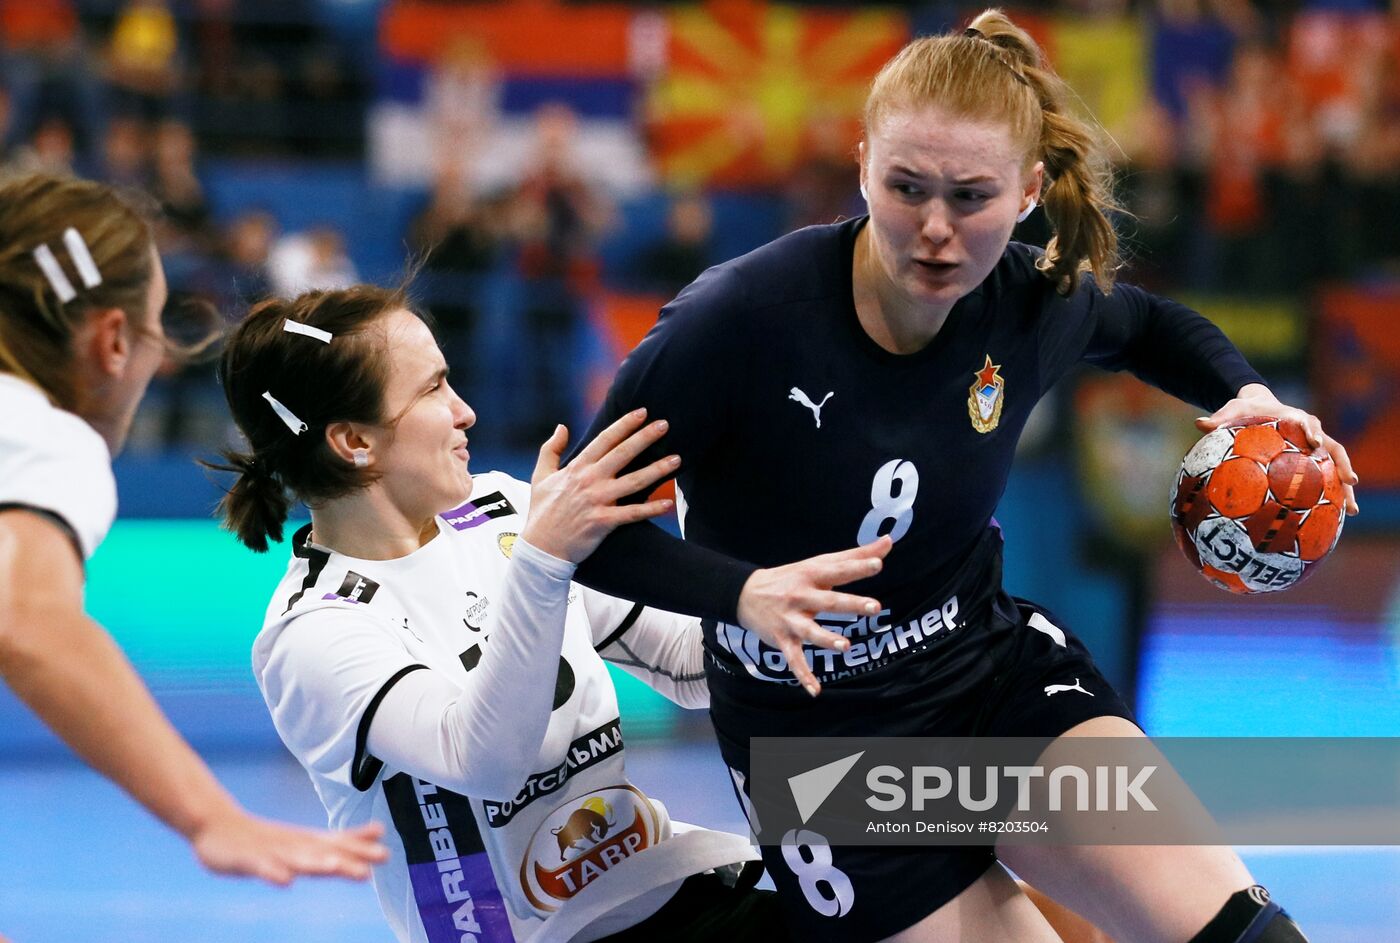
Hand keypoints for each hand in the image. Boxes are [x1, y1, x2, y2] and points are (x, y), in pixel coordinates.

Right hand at [191, 810, 386, 884]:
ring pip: (296, 858)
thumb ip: (342, 840)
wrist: (216, 825)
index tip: (385, 855)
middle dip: (348, 859)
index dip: (360, 850)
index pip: (338, 845)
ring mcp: (270, 852)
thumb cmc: (265, 838)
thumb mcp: (306, 840)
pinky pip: (261, 868)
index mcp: (307, 843)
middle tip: (372, 864)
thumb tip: (379, 832)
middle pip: (323, 853)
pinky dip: (273, 873)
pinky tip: (285, 881)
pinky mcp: (247, 860)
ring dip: (316, 862)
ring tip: (335, 867)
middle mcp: (293, 845)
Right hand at [523, 408, 678, 562]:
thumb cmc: (542, 511)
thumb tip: (562, 427)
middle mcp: (589, 480)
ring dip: (657, 470)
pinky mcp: (603, 522)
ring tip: (677, 459)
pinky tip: (668, 504)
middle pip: (623, 454)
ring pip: (634, 482)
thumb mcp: (540, 476)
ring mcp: (597, 501)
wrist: (541, 547)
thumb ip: (550, 449)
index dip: (624, 424)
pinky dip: (651, 509)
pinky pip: (632, 514)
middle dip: (645, 437)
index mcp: (577, 467)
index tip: (642, 412)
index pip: (605, 440)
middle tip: (665, 425)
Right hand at [736, 537, 892, 696]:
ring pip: (810, 631)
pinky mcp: (783, 640)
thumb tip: (888, 542)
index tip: (878, 563)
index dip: (857, 567)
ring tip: (845, 645)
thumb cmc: (791, 578)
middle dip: (851, 604)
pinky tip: (816, 691)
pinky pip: (794, 660)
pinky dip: (803, 676)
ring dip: (826, 639)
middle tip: (875, 607)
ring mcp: (791, 620)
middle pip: (828, 601)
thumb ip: (855, 556)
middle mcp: (801, 597)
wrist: (745, 594)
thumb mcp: (819, 563)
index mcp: (812, 575)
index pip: (838, 571)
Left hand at [1196, 383, 1358, 514]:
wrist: (1259, 404)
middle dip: (1344, 465)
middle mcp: (1312, 431)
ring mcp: (1317, 445)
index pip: (1308, 424)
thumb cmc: (1244, 409)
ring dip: (1346, 486)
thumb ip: (1217, 420)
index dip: (1313, 433)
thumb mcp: (1231, 411)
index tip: (1315, 444)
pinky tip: (1335, 517)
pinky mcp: (1314, 458)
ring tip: (1352, 511)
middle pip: (1334, 448)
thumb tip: (1198, 423)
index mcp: (1294, 418)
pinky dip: (1332, 493)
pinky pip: (1326, 476)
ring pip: (1337, 465)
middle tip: (1351, 483)